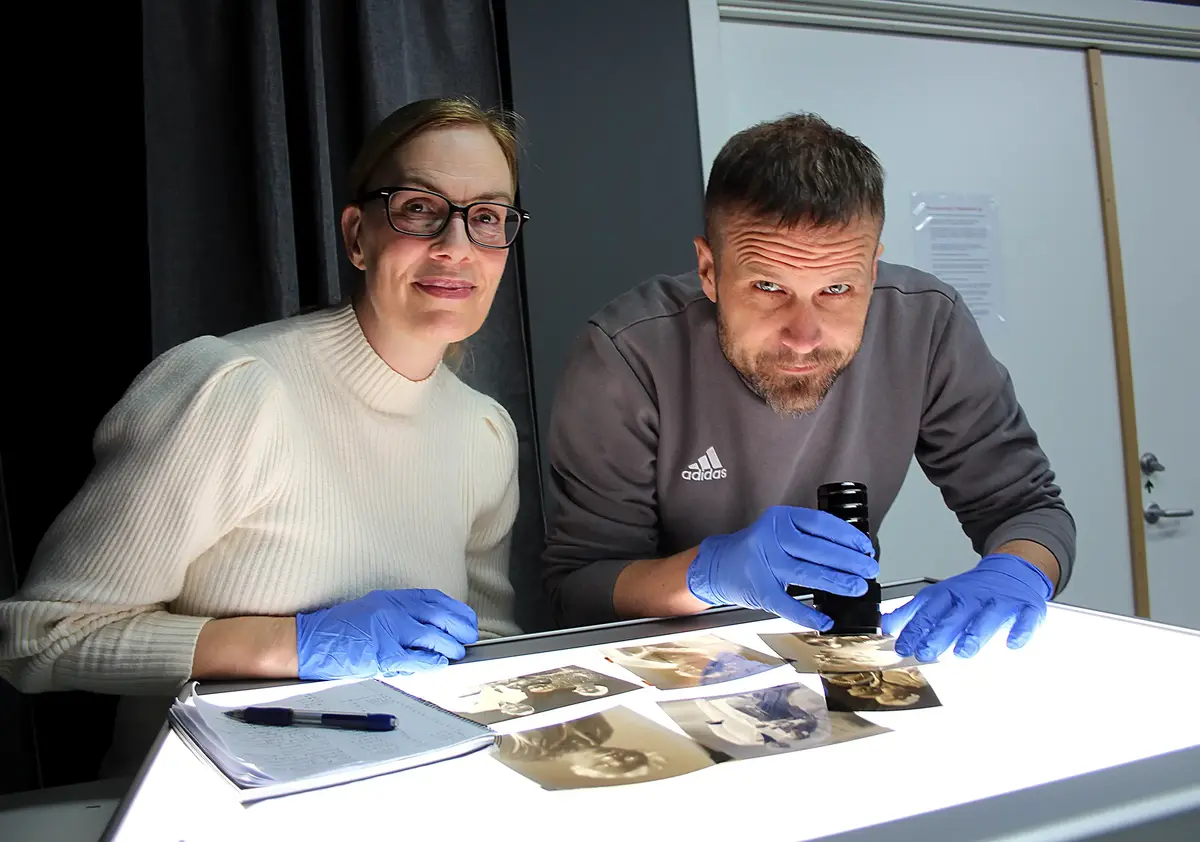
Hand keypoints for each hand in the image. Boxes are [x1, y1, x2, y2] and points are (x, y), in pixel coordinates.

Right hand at [295, 589, 478, 679]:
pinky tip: (440, 663)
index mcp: (389, 598)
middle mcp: (391, 610)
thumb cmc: (337, 631)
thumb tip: (430, 628)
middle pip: (438, 615)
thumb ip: (397, 615)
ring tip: (457, 652)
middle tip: (469, 636)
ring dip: (450, 646)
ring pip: (432, 636)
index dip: (455, 608)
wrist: (307, 643)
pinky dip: (432, 661)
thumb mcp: (370, 611)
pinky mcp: (381, 654)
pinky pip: (416, 658)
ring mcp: (387, 631)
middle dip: (459, 626)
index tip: (466, 618)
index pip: (432, 598)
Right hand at [686, 505, 878, 629]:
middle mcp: (770, 537)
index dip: (848, 536)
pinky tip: (825, 620)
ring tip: (857, 588)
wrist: (718, 564)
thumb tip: (852, 554)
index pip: (821, 524)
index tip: (866, 548)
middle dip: (849, 561)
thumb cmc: (757, 548)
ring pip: (807, 573)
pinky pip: (787, 604)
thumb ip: (808, 536)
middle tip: (870, 570)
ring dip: (837, 582)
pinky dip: (808, 614)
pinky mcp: (757, 589)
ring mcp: (762, 563)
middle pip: (817, 549)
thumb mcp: (779, 531)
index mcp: (780, 518)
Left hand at [881, 554, 1052, 661]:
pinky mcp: (1025, 608)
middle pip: (954, 615)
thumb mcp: (938, 597)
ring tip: (962, 653)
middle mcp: (972, 597)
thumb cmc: (971, 592)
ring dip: (974, 634)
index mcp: (949, 594)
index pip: (928, 611)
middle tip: (926, 652)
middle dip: (938, 634)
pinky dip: (1020, 631)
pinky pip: (1024, 620)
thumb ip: (913, 613)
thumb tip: (886, 626)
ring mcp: (999, 602)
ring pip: (986, 617)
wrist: (1011, 571)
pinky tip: (1012, 644)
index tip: (903, 646)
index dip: (914, 628)